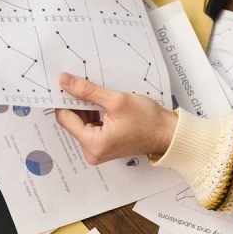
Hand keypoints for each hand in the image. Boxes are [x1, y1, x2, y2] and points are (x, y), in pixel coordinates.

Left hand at [54, 73, 177, 164]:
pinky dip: (93, 113)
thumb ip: (87, 91)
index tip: (66, 84)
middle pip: (72, 121)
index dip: (65, 100)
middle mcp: (92, 151)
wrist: (168, 133)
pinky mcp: (103, 145)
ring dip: (86, 107)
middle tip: (84, 85)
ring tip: (99, 95)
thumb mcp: (116, 100)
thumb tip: (64, 82)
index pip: (65, 118)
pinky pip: (90, 126)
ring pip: (81, 122)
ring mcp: (98, 149)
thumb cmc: (148, 121)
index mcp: (93, 144)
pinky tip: (103, 104)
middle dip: (77, 103)